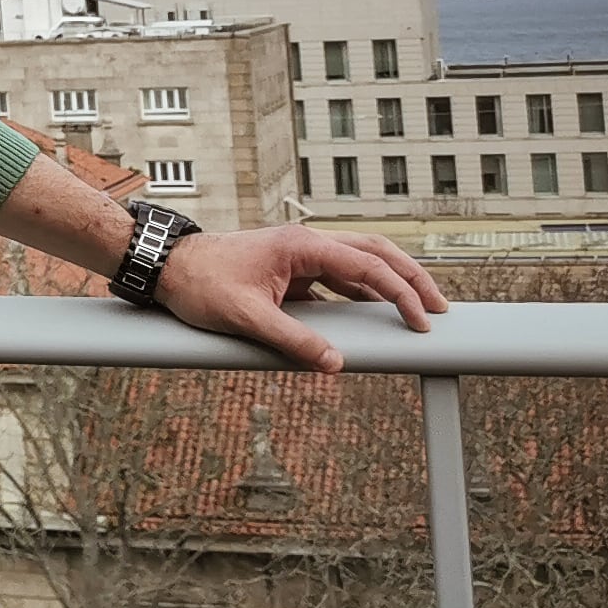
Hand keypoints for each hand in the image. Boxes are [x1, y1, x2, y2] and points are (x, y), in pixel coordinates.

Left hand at [155, 225, 447, 372]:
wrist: (166, 267)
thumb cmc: (199, 284)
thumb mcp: (245, 317)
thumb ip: (292, 340)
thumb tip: (334, 363)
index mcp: (302, 245)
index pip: (369, 265)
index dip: (401, 293)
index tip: (422, 321)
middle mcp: (307, 243)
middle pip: (376, 253)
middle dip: (411, 279)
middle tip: (440, 309)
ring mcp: (301, 255)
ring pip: (360, 264)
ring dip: (390, 285)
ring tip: (418, 312)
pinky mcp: (292, 270)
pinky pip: (338, 279)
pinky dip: (363, 294)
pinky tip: (375, 315)